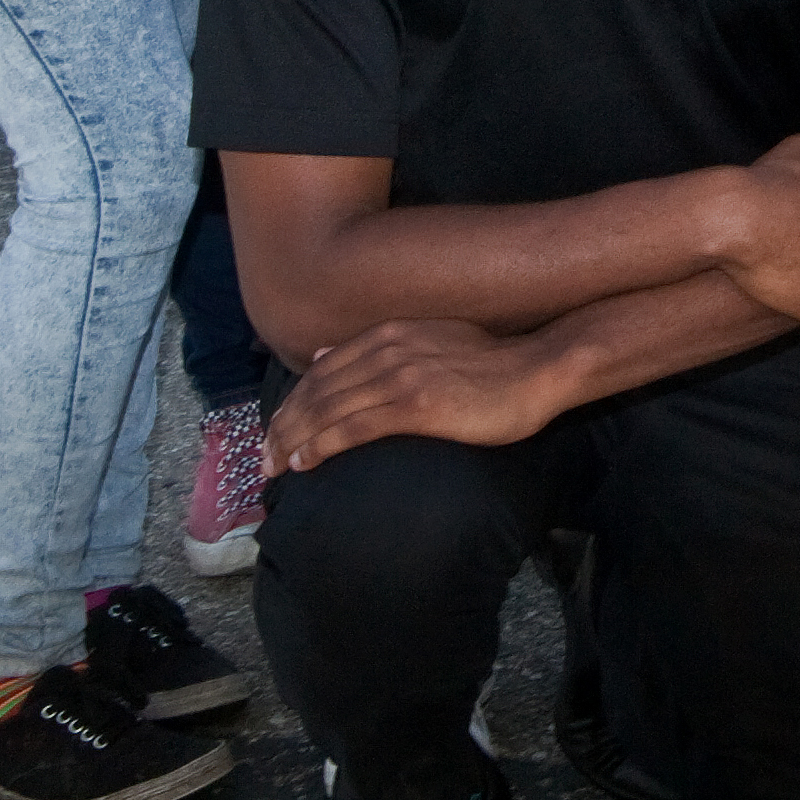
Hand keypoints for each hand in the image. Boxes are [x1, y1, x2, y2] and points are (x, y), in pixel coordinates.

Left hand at [269, 319, 560, 467]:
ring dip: (293, 439)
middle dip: (283, 425)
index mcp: (390, 333)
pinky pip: (354, 427)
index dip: (293, 401)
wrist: (539, 368)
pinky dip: (322, 445)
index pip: (322, 370)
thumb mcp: (431, 339)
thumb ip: (380, 347)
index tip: (274, 428)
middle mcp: (389, 350)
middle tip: (261, 457)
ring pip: (328, 410)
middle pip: (317, 390)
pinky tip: (304, 461)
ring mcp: (402, 376)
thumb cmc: (492, 363)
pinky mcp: (416, 406)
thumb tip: (325, 355)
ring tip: (272, 465)